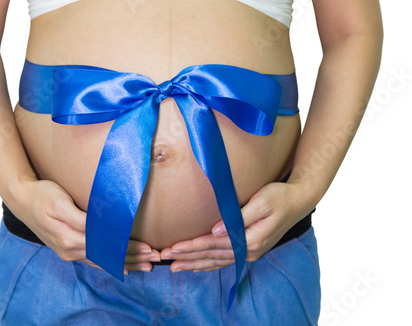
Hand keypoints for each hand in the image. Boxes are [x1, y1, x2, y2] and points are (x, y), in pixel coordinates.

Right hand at [9, 179, 159, 272]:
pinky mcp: (67, 249)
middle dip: (133, 258)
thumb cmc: (43, 196)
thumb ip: (82, 218)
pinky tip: (121, 267)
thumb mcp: (61, 203)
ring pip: (101, 260)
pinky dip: (108, 263)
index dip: (129, 248)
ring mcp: (68, 251)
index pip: (108, 246)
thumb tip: (103, 228)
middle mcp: (70, 249)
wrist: (22, 199)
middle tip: (154, 259)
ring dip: (124, 263)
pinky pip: (91, 259)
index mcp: (71, 238)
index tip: (148, 248)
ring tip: (144, 266)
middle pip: (107, 256)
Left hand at [160, 181, 312, 271]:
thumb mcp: (262, 202)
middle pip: (212, 255)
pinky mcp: (249, 249)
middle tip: (165, 257)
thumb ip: (239, 217)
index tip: (173, 247)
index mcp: (251, 239)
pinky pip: (225, 261)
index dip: (192, 246)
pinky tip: (197, 267)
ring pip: (216, 261)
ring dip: (194, 264)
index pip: (214, 244)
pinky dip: (208, 265)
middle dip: (187, 257)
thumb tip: (217, 229)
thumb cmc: (279, 196)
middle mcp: (249, 250)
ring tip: (174, 267)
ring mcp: (250, 252)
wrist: (298, 200)